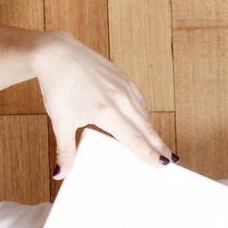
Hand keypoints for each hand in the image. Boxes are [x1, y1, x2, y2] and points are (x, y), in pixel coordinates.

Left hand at [34, 31, 175, 179]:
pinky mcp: (122, 77)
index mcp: (106, 112)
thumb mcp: (60, 122)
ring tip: (160, 144)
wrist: (56, 54)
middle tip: (171, 161)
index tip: (162, 164)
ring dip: (152, 130)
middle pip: (145, 128)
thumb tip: (60, 174)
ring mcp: (123, 86)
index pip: (134, 139)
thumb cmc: (58, 86)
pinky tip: (144, 120)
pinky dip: (144, 113)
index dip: (149, 153)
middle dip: (158, 145)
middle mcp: (120, 99)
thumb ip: (65, 150)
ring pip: (143, 113)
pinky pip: (139, 99)